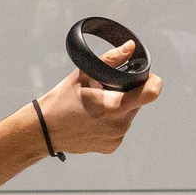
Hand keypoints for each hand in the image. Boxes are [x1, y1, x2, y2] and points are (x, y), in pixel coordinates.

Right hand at [35, 40, 162, 154]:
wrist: (43, 131)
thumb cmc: (60, 101)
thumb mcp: (82, 75)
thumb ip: (110, 59)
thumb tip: (130, 48)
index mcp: (114, 106)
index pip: (152, 92)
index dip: (152, 81)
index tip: (143, 78)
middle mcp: (119, 125)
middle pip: (138, 102)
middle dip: (126, 94)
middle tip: (103, 93)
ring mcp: (116, 138)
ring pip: (129, 116)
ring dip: (119, 108)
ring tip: (95, 108)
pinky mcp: (111, 147)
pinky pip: (120, 129)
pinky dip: (111, 122)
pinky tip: (93, 121)